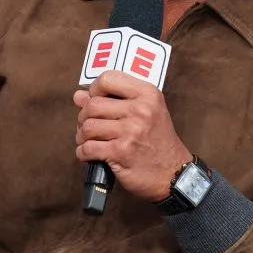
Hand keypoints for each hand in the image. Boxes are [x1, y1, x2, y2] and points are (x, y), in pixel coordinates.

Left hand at [72, 70, 192, 202]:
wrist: (174, 174)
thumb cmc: (158, 142)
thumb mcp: (145, 113)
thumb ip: (112, 101)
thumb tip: (79, 96)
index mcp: (147, 94)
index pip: (108, 78)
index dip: (94, 90)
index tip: (94, 100)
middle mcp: (140, 110)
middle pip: (93, 105)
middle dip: (84, 118)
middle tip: (89, 127)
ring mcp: (130, 131)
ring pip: (87, 127)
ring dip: (82, 137)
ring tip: (89, 141)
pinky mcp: (120, 152)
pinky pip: (87, 148)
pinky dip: (83, 153)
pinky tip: (90, 154)